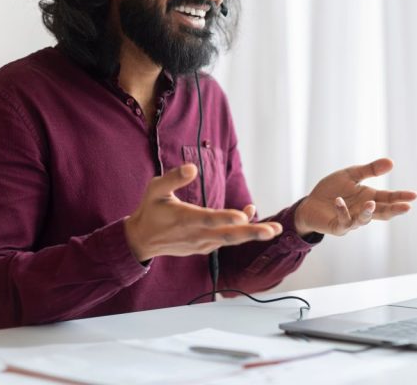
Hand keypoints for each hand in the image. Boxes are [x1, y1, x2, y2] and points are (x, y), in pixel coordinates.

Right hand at [124, 164, 281, 261]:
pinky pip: (225, 240)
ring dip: (252, 234)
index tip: (243, 216)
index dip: (225, 218)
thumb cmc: (150, 210)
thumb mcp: (155, 189)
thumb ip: (173, 178)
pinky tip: (251, 218)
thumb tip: (193, 167)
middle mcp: (195, 234)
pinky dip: (240, 232)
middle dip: (252, 233)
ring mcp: (201, 244)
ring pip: (230, 240)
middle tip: (273, 231)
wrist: (142, 240)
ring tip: (274, 229)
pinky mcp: (204, 248)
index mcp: (183, 218)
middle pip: (227, 235)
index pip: (207, 219)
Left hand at [294, 158, 416, 236]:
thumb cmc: (332, 189)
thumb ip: (370, 170)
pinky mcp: (338, 226)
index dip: (400, 197)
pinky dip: (342, 211)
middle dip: (394, 210)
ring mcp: (352, 220)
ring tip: (371, 203)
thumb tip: (391, 162)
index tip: (414, 195)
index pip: (388, 198)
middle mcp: (363, 210)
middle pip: (382, 212)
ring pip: (363, 219)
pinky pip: (343, 221)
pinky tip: (339, 201)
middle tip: (406, 207)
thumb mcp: (351, 174)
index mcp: (369, 197)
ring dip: (367, 212)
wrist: (311, 202)